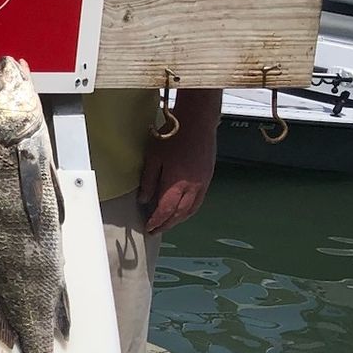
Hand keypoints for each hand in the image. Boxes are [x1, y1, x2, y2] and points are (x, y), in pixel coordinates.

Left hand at [138, 89, 220, 232]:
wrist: (198, 122)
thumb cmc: (172, 136)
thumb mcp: (153, 157)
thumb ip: (148, 181)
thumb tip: (144, 200)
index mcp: (177, 182)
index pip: (166, 210)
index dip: (157, 221)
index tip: (149, 228)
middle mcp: (193, 186)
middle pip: (180, 213)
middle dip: (168, 224)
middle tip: (156, 230)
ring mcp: (203, 183)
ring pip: (192, 209)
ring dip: (179, 219)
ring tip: (167, 224)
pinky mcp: (208, 177)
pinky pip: (199, 200)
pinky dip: (189, 210)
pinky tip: (182, 210)